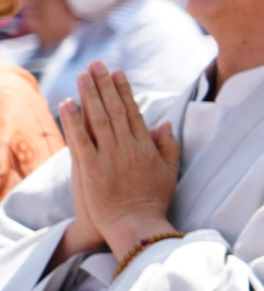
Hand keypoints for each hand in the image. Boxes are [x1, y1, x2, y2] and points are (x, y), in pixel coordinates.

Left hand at [60, 63, 178, 258]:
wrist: (137, 226)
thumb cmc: (154, 202)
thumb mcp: (170, 173)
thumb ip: (168, 147)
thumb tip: (164, 123)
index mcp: (146, 148)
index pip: (134, 112)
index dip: (124, 91)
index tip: (118, 73)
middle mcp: (128, 148)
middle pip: (114, 110)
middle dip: (105, 85)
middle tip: (97, 64)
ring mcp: (109, 157)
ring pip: (98, 119)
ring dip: (89, 95)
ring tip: (82, 75)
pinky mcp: (91, 169)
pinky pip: (80, 140)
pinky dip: (73, 121)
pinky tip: (66, 104)